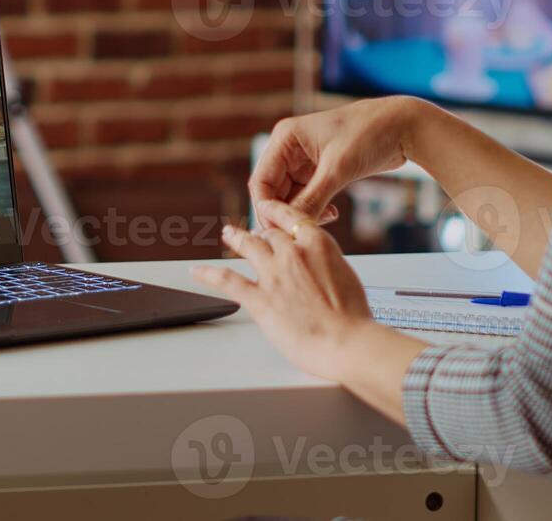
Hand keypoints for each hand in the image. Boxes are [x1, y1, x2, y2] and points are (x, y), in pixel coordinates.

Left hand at [191, 200, 377, 380]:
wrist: (347, 342)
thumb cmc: (354, 317)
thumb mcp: (346, 276)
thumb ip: (327, 265)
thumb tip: (320, 269)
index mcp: (318, 244)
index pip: (291, 218)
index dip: (276, 213)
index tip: (268, 209)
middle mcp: (292, 253)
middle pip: (269, 234)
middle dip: (261, 233)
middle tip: (253, 232)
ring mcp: (273, 274)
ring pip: (248, 246)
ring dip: (236, 238)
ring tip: (228, 234)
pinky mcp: (259, 299)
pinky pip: (227, 280)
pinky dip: (209, 274)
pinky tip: (198, 272)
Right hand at [251, 97, 426, 219]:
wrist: (403, 126)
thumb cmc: (370, 134)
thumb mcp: (338, 170)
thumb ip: (312, 199)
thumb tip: (292, 227)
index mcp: (285, 138)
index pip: (261, 180)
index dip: (266, 208)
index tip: (280, 230)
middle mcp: (290, 148)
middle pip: (273, 191)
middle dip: (286, 212)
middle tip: (301, 232)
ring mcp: (305, 160)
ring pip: (290, 196)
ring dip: (303, 212)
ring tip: (322, 222)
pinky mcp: (320, 170)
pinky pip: (307, 196)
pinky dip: (315, 208)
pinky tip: (332, 214)